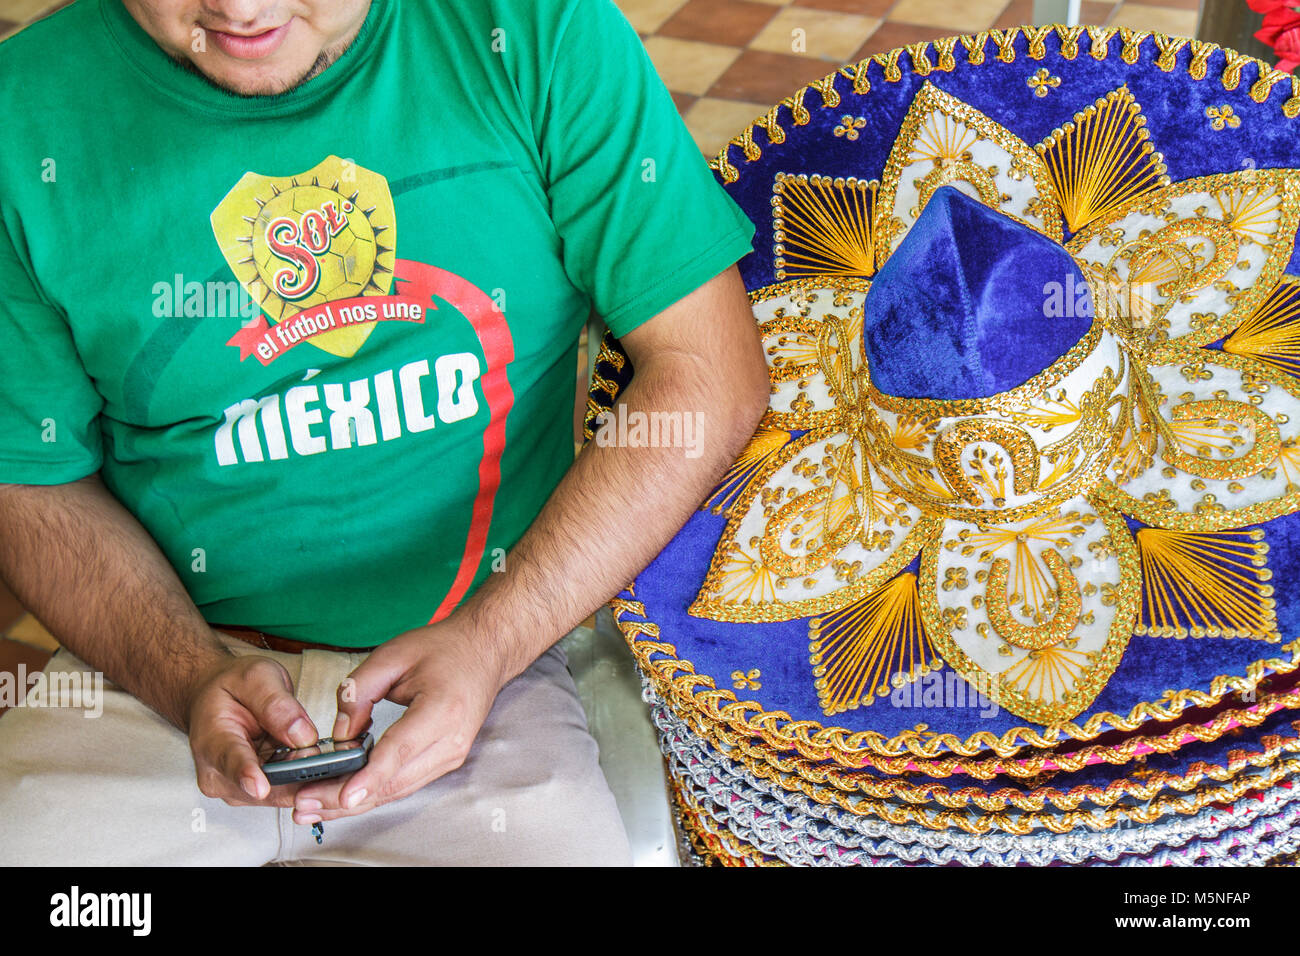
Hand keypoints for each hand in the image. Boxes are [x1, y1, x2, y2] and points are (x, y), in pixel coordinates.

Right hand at [186, 653, 318, 806]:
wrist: (214, 698)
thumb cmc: (231, 687)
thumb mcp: (255, 678)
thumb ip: (276, 703)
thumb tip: (301, 734)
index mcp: (213, 739)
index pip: (230, 760)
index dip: (246, 774)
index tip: (259, 786)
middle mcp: (219, 773)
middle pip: (263, 787)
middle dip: (299, 776)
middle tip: (331, 760)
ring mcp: (237, 787)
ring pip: (280, 794)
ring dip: (307, 779)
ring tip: (330, 758)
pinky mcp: (254, 793)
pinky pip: (286, 792)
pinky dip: (305, 780)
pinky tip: (323, 765)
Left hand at [290, 623, 504, 823]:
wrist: (484, 652)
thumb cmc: (443, 648)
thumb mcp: (394, 654)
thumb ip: (359, 691)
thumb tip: (339, 734)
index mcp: (442, 708)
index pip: (400, 749)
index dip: (370, 776)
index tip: (345, 797)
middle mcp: (451, 740)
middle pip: (394, 781)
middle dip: (346, 799)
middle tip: (304, 805)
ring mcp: (452, 755)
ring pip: (398, 791)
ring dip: (355, 803)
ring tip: (313, 807)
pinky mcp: (445, 762)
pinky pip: (405, 784)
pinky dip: (373, 793)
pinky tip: (344, 799)